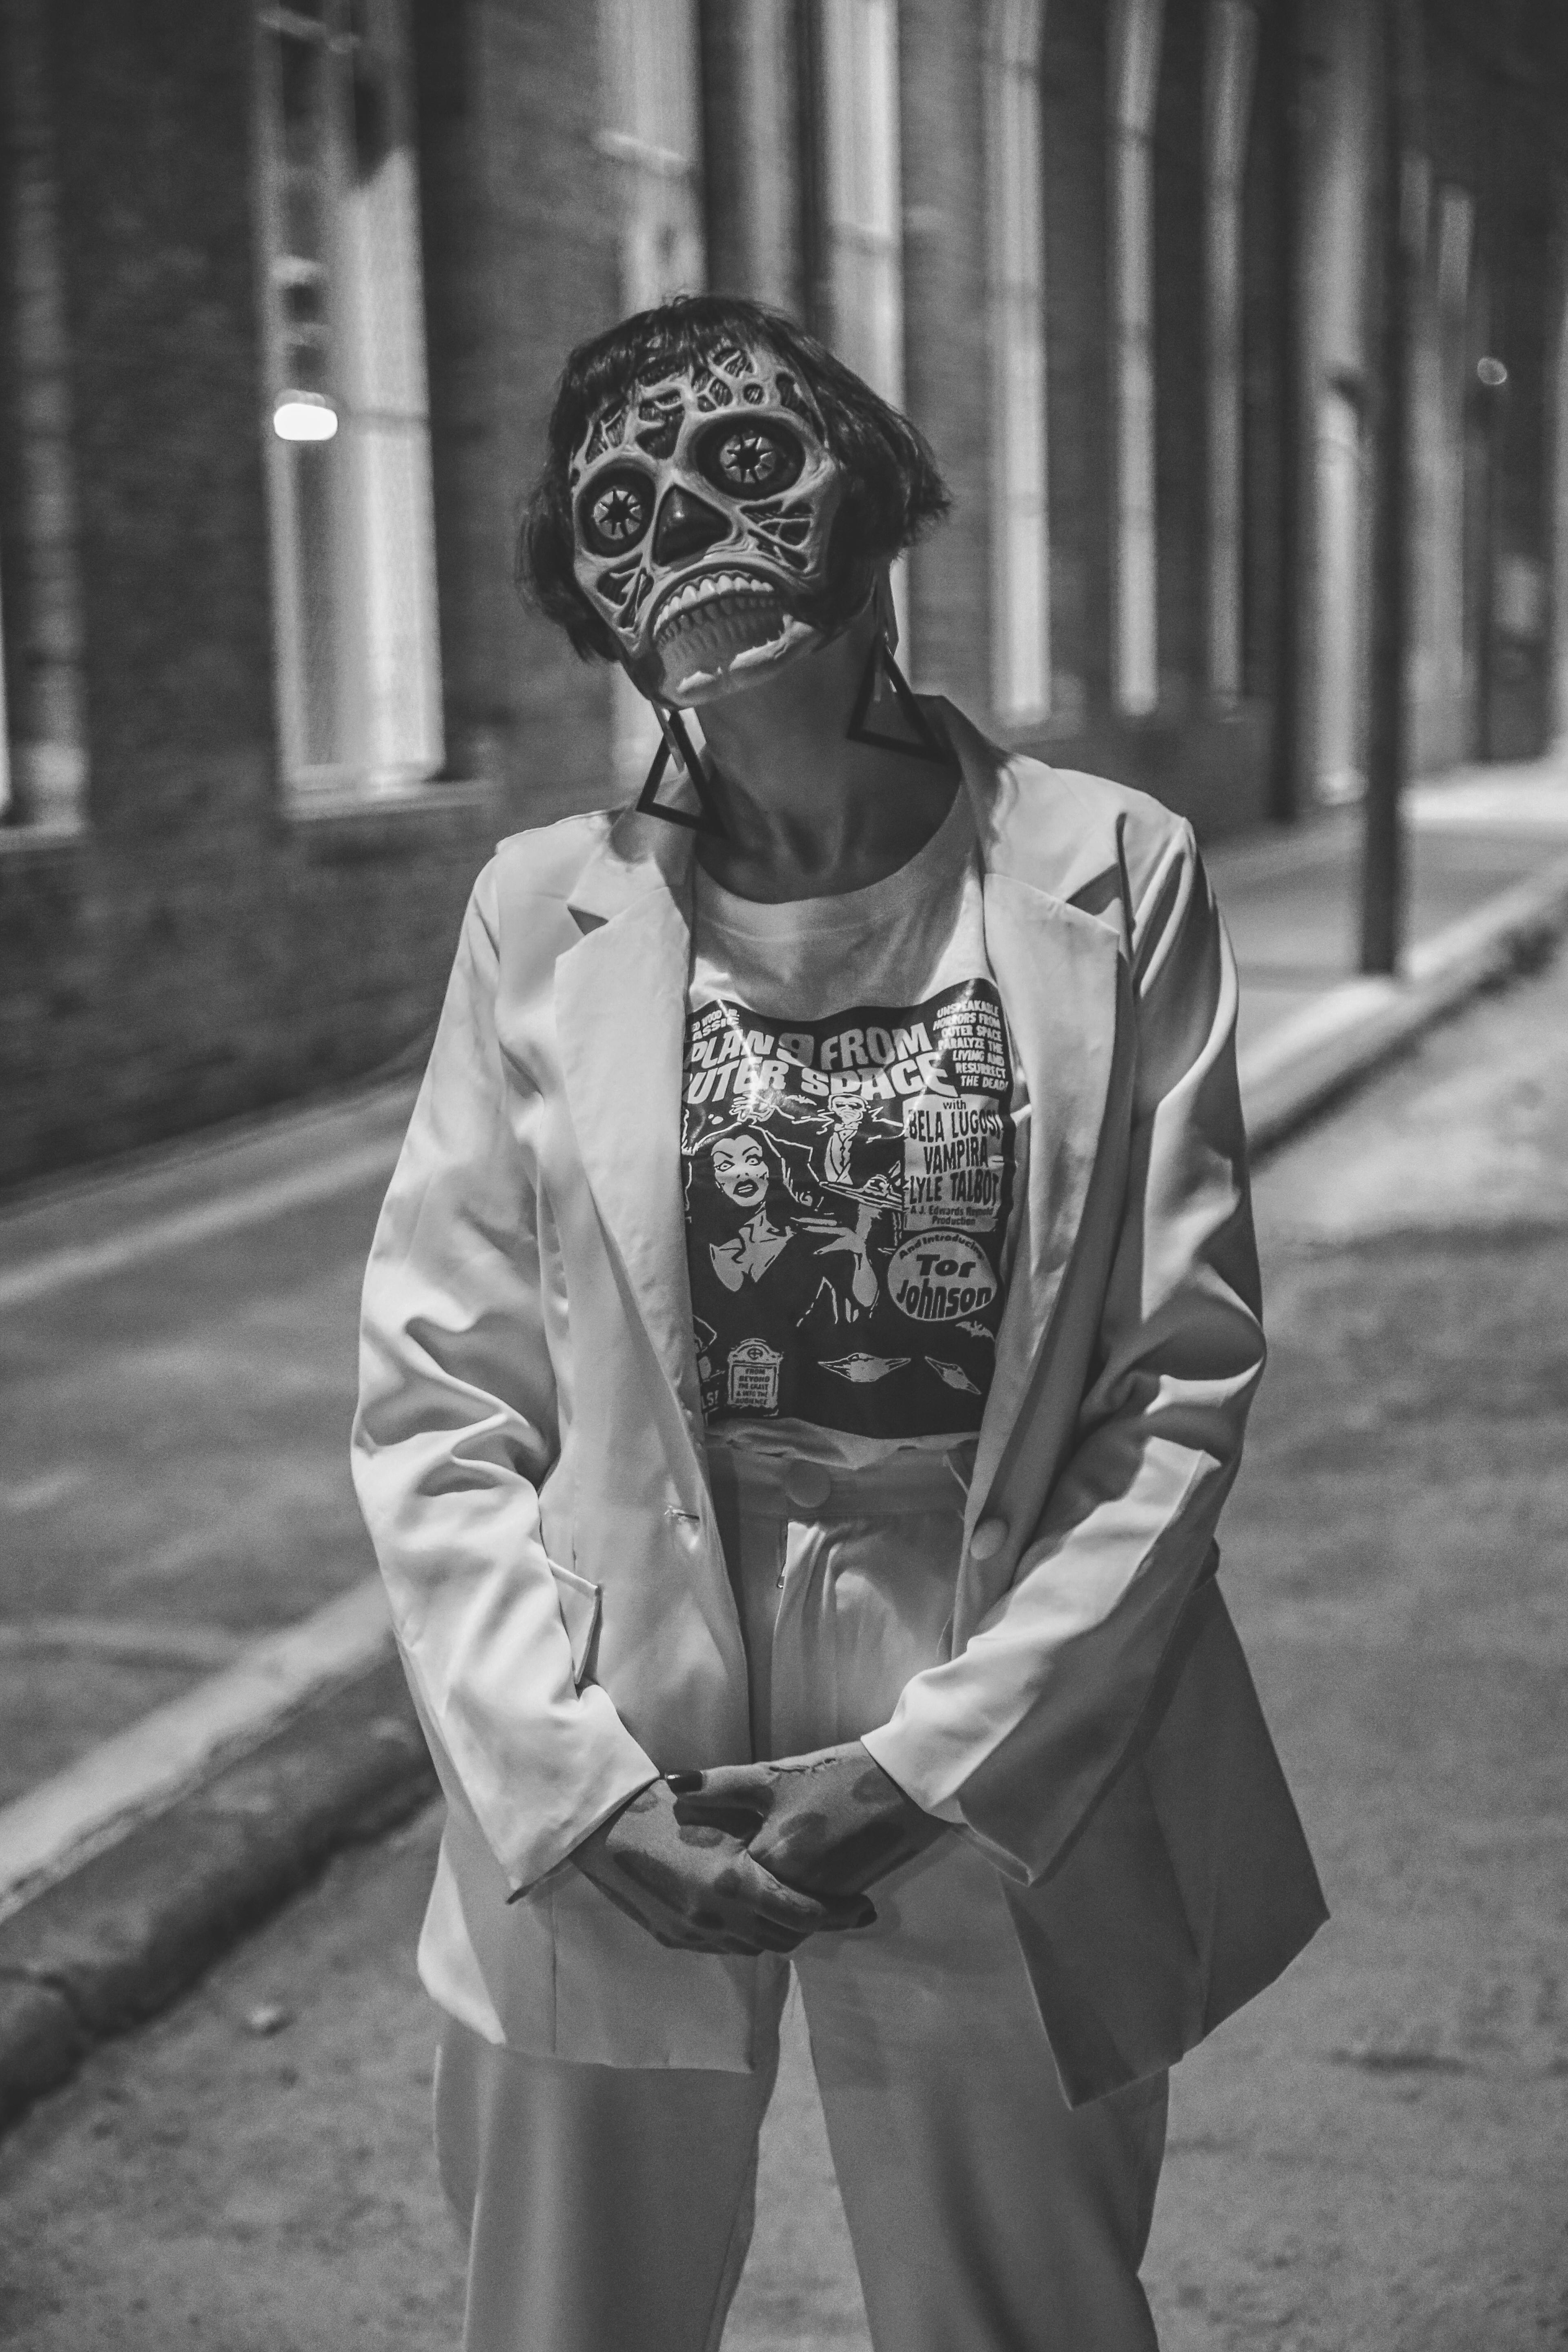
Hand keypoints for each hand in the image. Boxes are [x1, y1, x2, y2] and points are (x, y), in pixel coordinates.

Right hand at [571, 1778, 875, 1955]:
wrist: (602, 1828)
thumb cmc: (666, 1806)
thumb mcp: (723, 1812)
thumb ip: (765, 1838)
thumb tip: (809, 1850)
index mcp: (733, 1881)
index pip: (803, 1914)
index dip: (838, 1914)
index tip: (861, 1906)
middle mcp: (716, 1917)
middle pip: (784, 1938)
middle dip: (815, 1927)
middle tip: (838, 1909)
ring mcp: (693, 1933)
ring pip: (756, 1947)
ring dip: (782, 1932)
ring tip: (799, 1909)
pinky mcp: (673, 1939)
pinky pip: (726, 1945)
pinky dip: (748, 1932)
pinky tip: (755, 1911)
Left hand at [670, 1741, 946, 1901]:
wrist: (905, 1785)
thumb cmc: (836, 1774)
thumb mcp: (773, 1776)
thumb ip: (721, 1784)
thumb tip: (673, 1786)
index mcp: (771, 1858)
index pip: (725, 1879)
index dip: (710, 1865)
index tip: (695, 1856)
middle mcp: (795, 1889)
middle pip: (752, 1905)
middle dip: (736, 1894)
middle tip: (716, 1875)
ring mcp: (822, 1900)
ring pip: (781, 1915)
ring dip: (767, 1903)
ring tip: (752, 1877)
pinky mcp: (846, 1900)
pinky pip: (809, 1911)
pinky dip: (796, 1902)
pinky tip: (790, 1877)